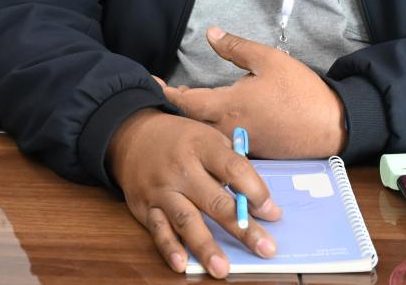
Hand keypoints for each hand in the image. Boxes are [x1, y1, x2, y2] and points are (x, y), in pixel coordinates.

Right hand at [108, 108, 281, 277]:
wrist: (133, 135)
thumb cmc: (182, 141)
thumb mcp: (209, 139)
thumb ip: (234, 167)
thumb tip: (262, 206)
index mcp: (202, 146)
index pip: (234, 169)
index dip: (255, 192)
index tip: (272, 212)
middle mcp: (181, 168)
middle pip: (215, 201)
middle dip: (243, 228)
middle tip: (265, 248)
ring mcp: (162, 189)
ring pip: (186, 219)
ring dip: (205, 246)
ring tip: (222, 269)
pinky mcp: (146, 207)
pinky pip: (159, 230)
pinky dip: (170, 248)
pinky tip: (182, 264)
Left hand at [160, 26, 346, 158]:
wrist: (332, 125)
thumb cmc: (301, 91)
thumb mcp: (269, 59)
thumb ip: (236, 47)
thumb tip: (211, 33)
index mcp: (229, 105)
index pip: (187, 102)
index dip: (166, 94)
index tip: (152, 85)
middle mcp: (229, 129)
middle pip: (191, 122)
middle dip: (178, 107)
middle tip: (170, 92)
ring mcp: (240, 145)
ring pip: (206, 135)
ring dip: (195, 120)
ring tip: (190, 103)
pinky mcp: (253, 153)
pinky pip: (223, 145)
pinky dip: (212, 132)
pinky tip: (215, 121)